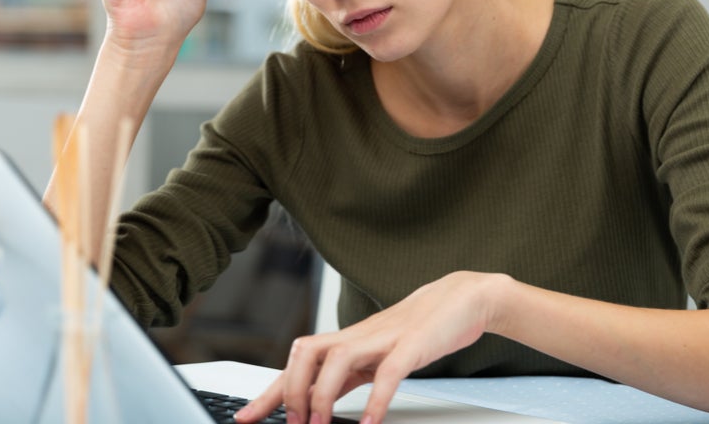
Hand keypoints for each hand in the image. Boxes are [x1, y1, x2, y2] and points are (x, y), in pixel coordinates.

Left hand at [235, 272, 511, 423]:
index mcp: (348, 341)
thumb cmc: (421, 329)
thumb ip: (350, 376)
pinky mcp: (413, 344)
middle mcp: (358, 337)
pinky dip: (376, 399)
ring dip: (323, 395)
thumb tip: (320, 404)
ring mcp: (384, 338)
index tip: (246, 417)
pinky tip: (369, 423)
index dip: (270, 392)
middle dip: (292, 389)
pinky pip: (390, 371)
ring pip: (337, 357)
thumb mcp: (377, 356)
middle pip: (306, 351)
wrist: (462, 297)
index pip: (298, 364)